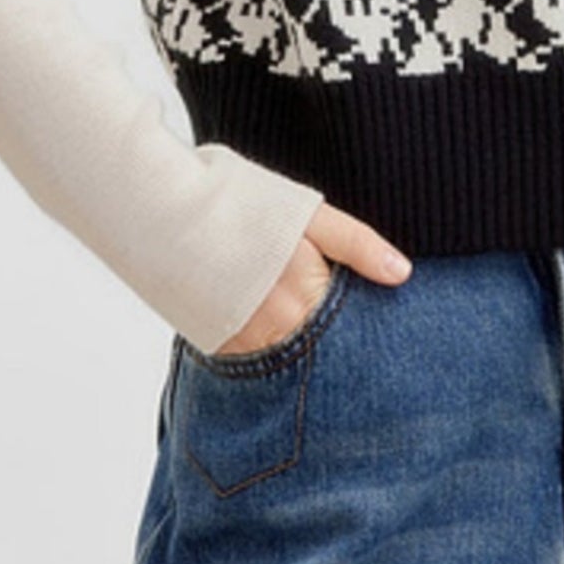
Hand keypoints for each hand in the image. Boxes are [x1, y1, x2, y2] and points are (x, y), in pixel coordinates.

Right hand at [212, 199, 411, 356]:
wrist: (161, 210)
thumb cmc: (238, 202)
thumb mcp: (306, 213)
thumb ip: (358, 244)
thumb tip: (403, 274)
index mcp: (306, 297)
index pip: (351, 332)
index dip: (364, 332)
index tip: (377, 337)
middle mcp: (277, 331)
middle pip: (322, 353)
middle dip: (334, 347)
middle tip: (337, 330)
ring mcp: (243, 344)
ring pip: (288, 361)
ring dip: (299, 348)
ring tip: (297, 321)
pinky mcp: (216, 347)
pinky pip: (253, 362)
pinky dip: (266, 348)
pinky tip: (267, 324)